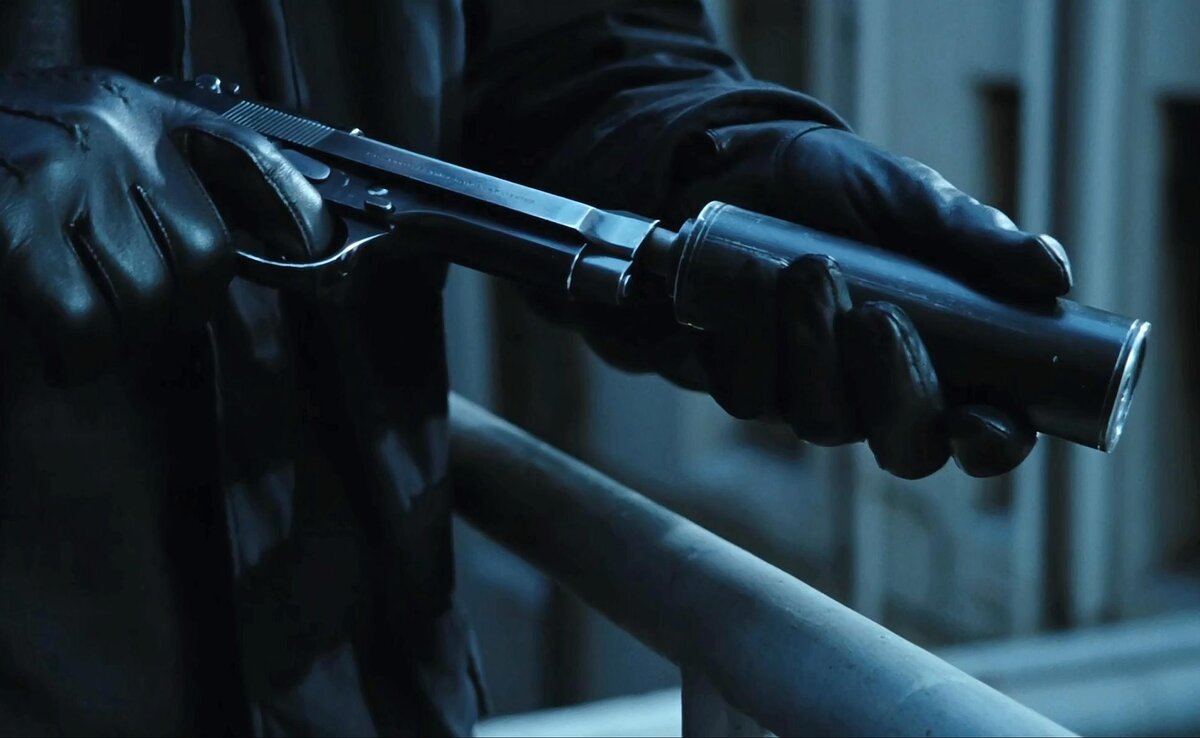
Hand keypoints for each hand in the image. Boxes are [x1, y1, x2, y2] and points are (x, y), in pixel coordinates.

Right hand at [0, 68, 332, 381]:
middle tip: (137, 317)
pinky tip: (63, 349)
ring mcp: (59, 176)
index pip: (250, 158)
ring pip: (149, 297)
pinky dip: (81, 355)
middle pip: (205, 255)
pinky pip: (86, 324)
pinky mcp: (9, 229)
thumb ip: (164, 176)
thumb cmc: (0, 159)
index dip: (295, 214)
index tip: (321, 250)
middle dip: (179, 307)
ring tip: (86, 330)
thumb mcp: (86, 140)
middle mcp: (108, 130)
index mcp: (133, 108)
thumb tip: (272, 240)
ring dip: (124, 337)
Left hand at [674, 122, 1072, 478]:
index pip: (984, 436)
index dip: (989, 444)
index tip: (979, 418)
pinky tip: (747, 282)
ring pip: (819, 421)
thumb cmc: (845, 190)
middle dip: (892, 389)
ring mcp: (808, 398)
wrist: (748, 164)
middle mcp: (878, 398)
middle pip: (903, 447)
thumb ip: (978, 238)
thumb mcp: (913, 200)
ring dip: (813, 347)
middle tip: (876, 315)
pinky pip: (747, 393)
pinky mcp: (744, 384)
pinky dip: (749, 339)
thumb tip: (1052, 273)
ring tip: (806, 269)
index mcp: (946, 365)